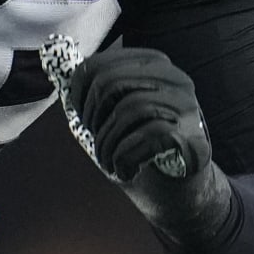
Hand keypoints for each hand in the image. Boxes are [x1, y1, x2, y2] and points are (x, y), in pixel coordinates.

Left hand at [67, 47, 211, 181]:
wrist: (182, 190)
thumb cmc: (144, 148)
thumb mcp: (119, 114)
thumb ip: (97, 92)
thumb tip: (60, 67)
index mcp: (153, 65)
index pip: (100, 64)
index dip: (78, 92)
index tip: (80, 117)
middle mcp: (174, 78)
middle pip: (110, 82)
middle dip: (92, 117)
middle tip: (95, 141)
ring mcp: (186, 106)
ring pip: (127, 109)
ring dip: (107, 144)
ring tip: (108, 162)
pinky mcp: (192, 134)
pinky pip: (146, 135)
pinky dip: (125, 157)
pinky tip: (126, 171)